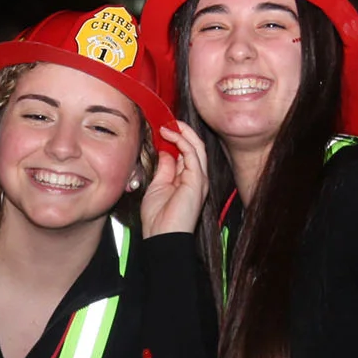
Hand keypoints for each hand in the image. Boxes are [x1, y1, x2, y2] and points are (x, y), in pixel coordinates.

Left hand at [140, 119, 212, 237]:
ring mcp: (199, 179)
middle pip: (195, 147)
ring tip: (170, 124)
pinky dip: (182, 141)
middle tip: (169, 121)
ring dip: (183, 133)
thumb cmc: (158, 219)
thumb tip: (165, 151)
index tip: (163, 128)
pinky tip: (171, 134)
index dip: (176, 139)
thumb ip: (164, 168)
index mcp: (188, 180)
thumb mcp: (158, 186)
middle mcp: (197, 178)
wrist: (162, 237)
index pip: (186, 153)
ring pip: (197, 147)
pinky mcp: (197, 180)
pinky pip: (193, 154)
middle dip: (183, 131)